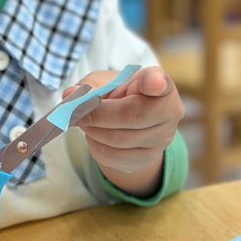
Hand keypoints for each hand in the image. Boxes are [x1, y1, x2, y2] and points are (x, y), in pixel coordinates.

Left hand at [63, 66, 183, 196]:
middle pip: (129, 116)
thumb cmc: (120, 93)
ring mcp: (163, 138)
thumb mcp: (106, 81)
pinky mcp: (148, 159)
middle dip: (95, 115)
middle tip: (74, 112)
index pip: (161, 82)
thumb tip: (70, 94)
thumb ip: (89, 85)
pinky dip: (95, 145)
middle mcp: (170, 110)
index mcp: (160, 82)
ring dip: (92, 130)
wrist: (133, 119)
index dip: (156, 83)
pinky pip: (113, 157)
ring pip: (117, 140)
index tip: (153, 83)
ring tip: (87, 121)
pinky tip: (96, 134)